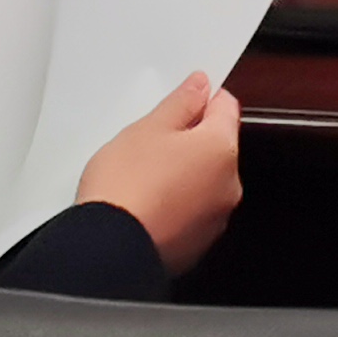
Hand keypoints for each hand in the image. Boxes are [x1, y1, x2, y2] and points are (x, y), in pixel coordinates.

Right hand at [75, 70, 241, 273]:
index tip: (183, 99)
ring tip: (142, 175)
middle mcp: (228, 184)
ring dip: (182, 172)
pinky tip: (146, 201)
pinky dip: (175, 202)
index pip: (226, 107)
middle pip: (215, 145)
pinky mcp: (197, 243)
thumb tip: (200, 86)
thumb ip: (181, 102)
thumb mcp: (148, 127)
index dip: (203, 98)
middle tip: (150, 140)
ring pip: (203, 179)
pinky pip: (191, 210)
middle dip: (189, 139)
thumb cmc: (126, 188)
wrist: (109, 249)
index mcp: (222, 149)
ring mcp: (215, 217)